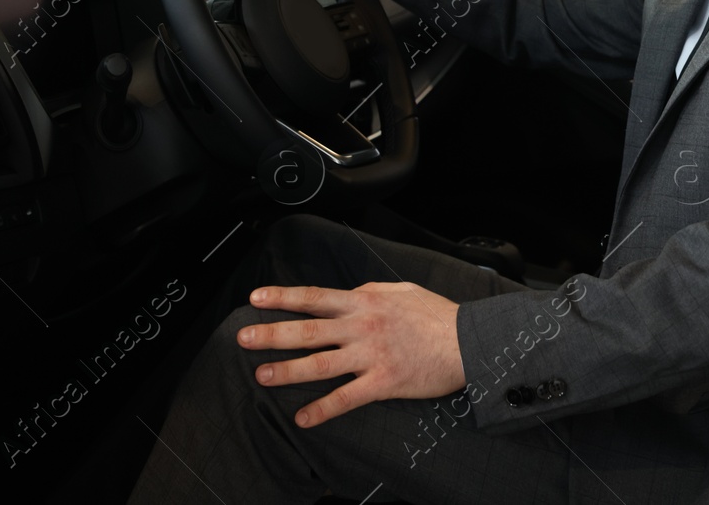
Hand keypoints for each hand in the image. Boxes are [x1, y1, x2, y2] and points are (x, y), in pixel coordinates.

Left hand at [237, 282, 465, 427]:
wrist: (466, 341)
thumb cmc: (435, 315)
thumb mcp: (400, 290)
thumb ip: (370, 291)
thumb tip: (349, 292)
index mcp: (363, 301)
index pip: (313, 297)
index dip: (282, 297)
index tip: (256, 298)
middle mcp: (361, 327)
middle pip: (308, 330)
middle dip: (272, 333)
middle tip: (243, 337)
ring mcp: (370, 355)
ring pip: (320, 364)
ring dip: (287, 370)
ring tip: (261, 375)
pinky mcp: (382, 382)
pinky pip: (346, 398)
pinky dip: (322, 409)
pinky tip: (302, 417)